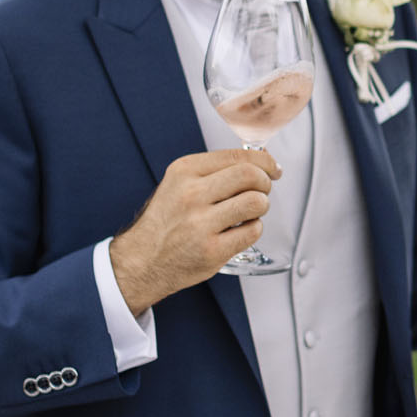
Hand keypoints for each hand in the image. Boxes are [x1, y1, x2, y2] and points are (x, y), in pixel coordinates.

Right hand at [108, 148, 280, 310]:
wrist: (143, 261)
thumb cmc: (167, 222)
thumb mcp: (179, 183)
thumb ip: (214, 171)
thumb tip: (259, 162)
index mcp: (184, 171)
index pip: (237, 156)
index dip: (264, 162)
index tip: (273, 169)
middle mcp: (191, 194)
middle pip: (250, 175)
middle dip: (265, 182)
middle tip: (262, 191)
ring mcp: (201, 224)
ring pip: (256, 202)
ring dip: (261, 206)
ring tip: (249, 212)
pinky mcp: (212, 250)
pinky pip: (253, 231)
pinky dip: (254, 229)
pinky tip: (240, 231)